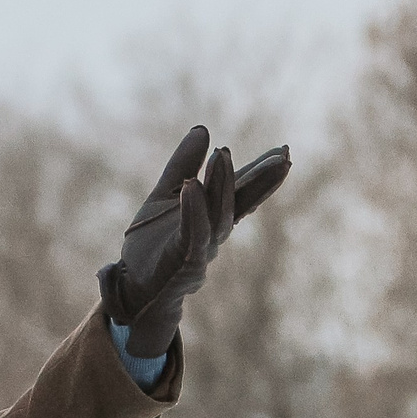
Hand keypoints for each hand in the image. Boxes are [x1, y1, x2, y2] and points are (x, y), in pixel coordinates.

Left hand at [98, 125, 290, 359]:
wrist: (132, 288)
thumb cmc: (151, 245)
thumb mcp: (164, 197)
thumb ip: (182, 165)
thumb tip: (202, 129)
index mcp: (212, 217)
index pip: (241, 191)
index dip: (261, 173)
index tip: (284, 151)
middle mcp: (213, 233)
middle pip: (239, 202)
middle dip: (260, 179)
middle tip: (282, 155)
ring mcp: (202, 250)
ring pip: (218, 215)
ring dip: (221, 185)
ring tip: (223, 154)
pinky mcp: (184, 264)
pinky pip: (192, 233)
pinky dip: (193, 210)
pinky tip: (192, 186)